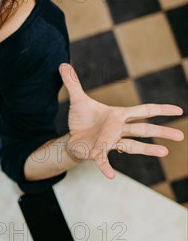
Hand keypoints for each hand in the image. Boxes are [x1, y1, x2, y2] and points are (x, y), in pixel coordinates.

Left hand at [60, 63, 183, 178]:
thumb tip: (63, 64)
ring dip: (147, 149)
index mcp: (118, 115)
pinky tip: (111, 176)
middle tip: (180, 135)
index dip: (160, 109)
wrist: (72, 138)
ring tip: (164, 152)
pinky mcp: (98, 152)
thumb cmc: (81, 120)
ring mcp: (110, 142)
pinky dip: (106, 168)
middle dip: (161, 131)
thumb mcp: (77, 100)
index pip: (143, 110)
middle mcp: (118, 129)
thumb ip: (72, 83)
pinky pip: (103, 161)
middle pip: (143, 129)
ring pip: (132, 146)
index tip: (179, 110)